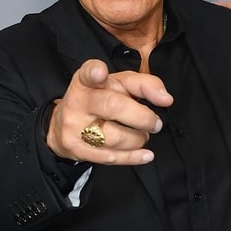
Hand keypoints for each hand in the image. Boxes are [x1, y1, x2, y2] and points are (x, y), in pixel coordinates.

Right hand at [46, 59, 173, 164]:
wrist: (65, 124)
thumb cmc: (101, 98)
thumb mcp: (121, 84)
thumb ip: (145, 84)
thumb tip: (165, 99)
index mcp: (87, 81)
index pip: (88, 73)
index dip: (94, 72)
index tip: (100, 72)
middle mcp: (77, 102)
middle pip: (114, 107)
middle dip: (143, 117)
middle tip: (155, 123)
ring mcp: (74, 127)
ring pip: (115, 137)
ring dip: (138, 139)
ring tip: (142, 135)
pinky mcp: (77, 149)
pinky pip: (110, 157)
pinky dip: (133, 157)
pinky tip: (145, 154)